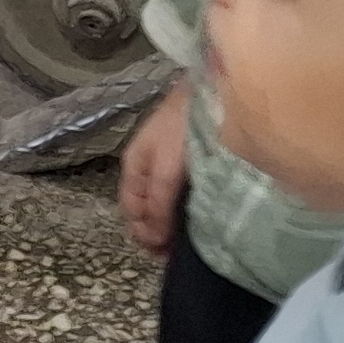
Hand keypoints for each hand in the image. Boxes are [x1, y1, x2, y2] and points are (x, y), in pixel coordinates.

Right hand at [119, 76, 189, 255]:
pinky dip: (185, 207)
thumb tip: (154, 238)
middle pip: (146, 207)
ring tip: (190, 238)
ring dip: (171, 221)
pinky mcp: (188, 160)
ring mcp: (168, 162)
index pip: (132, 210)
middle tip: (177, 252)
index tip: (163, 254)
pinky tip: (200, 214)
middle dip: (157, 231)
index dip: (144, 234)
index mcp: (134, 166)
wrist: (211, 88)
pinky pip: (179, 191)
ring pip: (163, 200)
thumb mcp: (166, 168)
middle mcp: (148, 166)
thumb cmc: (182, 126)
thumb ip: (160, 202)